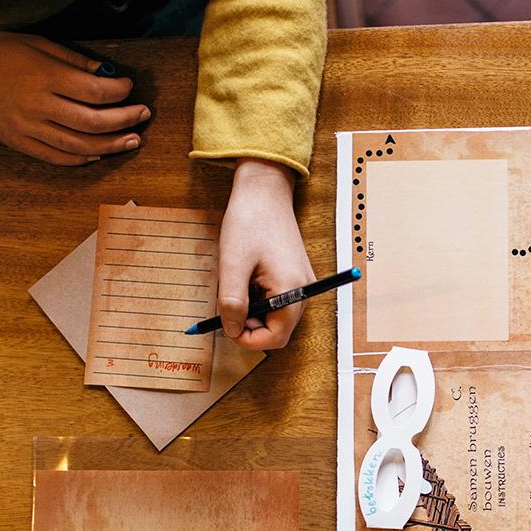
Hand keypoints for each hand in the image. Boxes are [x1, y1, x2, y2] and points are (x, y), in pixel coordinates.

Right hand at [0, 32, 148, 165]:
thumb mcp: (35, 44)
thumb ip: (73, 60)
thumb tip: (107, 73)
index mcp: (44, 76)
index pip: (95, 91)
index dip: (120, 91)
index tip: (129, 86)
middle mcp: (38, 106)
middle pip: (93, 122)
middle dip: (125, 120)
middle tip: (144, 115)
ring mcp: (28, 128)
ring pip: (80, 146)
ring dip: (111, 145)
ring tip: (132, 140)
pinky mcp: (19, 143)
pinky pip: (57, 158)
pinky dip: (82, 158)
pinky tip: (99, 153)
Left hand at [217, 159, 313, 351]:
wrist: (265, 190)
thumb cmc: (249, 221)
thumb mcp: (233, 264)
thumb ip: (232, 302)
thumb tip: (232, 330)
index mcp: (291, 290)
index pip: (276, 337)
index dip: (249, 340)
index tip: (226, 328)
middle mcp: (303, 290)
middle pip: (278, 329)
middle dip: (251, 326)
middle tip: (227, 309)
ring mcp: (301, 282)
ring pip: (277, 316)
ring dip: (254, 312)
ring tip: (237, 287)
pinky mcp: (295, 275)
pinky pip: (278, 301)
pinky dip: (260, 299)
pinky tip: (247, 279)